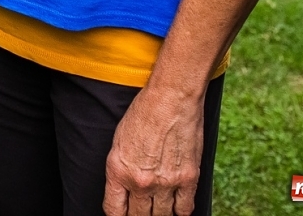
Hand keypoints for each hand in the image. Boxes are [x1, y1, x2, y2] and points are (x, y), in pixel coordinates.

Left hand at [104, 83, 205, 214]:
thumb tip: (124, 190)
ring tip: (157, 208)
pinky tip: (176, 207)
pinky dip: (180, 211)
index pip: (114, 210)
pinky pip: (185, 209)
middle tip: (140, 210)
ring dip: (159, 214)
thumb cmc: (143, 114)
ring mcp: (166, 183)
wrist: (171, 99)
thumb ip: (121, 169)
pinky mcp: (189, 179)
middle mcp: (141, 182)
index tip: (122, 214)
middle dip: (138, 215)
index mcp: (118, 171)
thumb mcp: (119, 142)